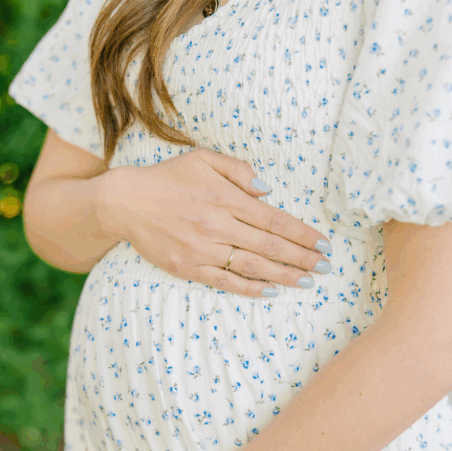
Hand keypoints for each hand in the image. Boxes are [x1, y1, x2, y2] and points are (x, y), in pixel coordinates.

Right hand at [96, 148, 332, 296]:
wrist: (126, 202)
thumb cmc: (167, 178)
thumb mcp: (202, 159)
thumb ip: (238, 170)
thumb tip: (266, 190)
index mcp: (224, 198)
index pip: (273, 219)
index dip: (301, 234)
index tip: (323, 243)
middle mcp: (217, 225)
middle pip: (269, 245)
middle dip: (301, 258)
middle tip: (326, 268)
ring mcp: (202, 249)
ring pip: (251, 265)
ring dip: (283, 276)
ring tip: (308, 282)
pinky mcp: (187, 267)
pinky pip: (224, 281)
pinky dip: (249, 287)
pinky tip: (270, 291)